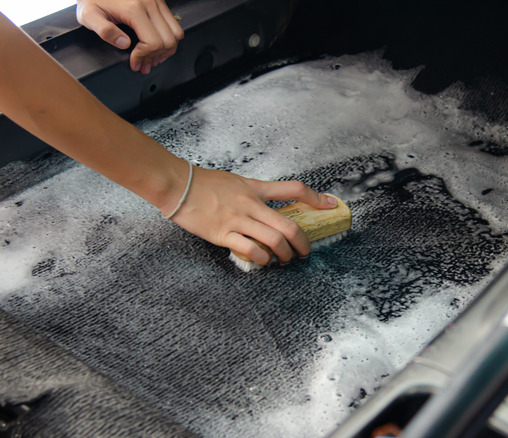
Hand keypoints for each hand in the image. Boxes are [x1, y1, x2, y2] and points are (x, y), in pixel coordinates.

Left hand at [76, 0, 183, 73]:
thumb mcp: (88, 15)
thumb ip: (104, 31)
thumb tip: (124, 44)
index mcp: (133, 8)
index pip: (152, 42)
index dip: (143, 57)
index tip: (134, 62)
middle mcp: (149, 3)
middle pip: (167, 40)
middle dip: (155, 56)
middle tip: (143, 64)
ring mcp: (157, 1)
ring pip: (176, 33)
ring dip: (166, 49)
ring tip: (152, 57)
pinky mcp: (159, 1)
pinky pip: (174, 24)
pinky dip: (169, 38)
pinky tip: (156, 44)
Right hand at [163, 164, 338, 264]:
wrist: (177, 185)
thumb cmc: (204, 183)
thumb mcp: (237, 181)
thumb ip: (255, 192)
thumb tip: (269, 207)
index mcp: (256, 188)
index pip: (294, 189)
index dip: (316, 198)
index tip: (331, 205)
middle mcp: (251, 204)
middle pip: (289, 226)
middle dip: (303, 243)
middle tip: (305, 252)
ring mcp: (238, 220)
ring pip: (274, 242)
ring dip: (285, 255)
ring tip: (285, 260)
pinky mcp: (223, 234)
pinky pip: (250, 251)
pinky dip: (262, 259)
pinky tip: (263, 261)